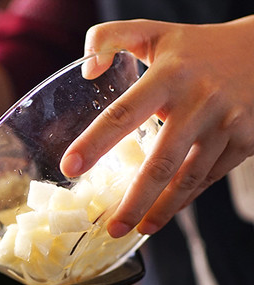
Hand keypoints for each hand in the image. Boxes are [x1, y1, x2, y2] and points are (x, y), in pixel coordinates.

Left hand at [60, 16, 253, 237]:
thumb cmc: (199, 47)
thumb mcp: (155, 32)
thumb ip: (111, 38)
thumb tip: (88, 72)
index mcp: (169, 76)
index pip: (123, 114)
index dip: (94, 143)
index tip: (69, 167)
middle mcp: (199, 103)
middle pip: (160, 163)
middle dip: (133, 202)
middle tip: (110, 227)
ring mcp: (225, 126)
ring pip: (187, 179)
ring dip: (160, 210)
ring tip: (135, 231)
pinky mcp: (245, 142)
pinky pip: (208, 179)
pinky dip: (184, 200)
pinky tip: (163, 214)